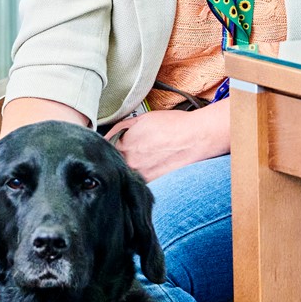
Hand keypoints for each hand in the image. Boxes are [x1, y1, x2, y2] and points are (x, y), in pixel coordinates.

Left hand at [107, 103, 230, 180]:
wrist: (195, 137)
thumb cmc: (173, 125)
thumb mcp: (142, 118)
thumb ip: (121, 128)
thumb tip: (108, 134)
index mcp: (123, 144)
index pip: (104, 150)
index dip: (106, 149)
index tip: (108, 149)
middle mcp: (129, 162)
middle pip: (114, 164)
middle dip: (116, 160)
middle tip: (129, 154)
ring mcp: (140, 175)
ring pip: (125, 175)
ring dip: (127, 170)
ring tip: (142, 160)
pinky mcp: (153, 183)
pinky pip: (139, 182)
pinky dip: (140, 177)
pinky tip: (150, 167)